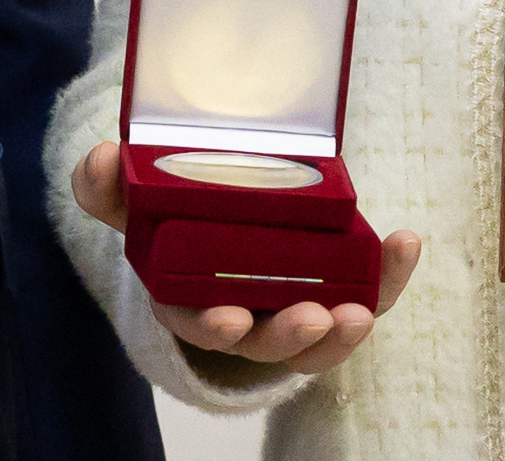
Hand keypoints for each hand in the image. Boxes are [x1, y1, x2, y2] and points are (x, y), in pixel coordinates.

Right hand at [70, 142, 423, 376]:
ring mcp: (291, 309)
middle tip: (314, 317)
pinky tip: (403, 244)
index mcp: (188, 298)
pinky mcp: (334, 292)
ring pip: (320, 339)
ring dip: (343, 332)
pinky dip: (387, 278)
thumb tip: (101, 160)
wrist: (213, 224)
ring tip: (362, 312)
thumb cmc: (172, 224)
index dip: (213, 325)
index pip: (198, 323)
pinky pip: (365, 294)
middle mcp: (243, 317)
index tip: (230, 318)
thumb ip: (108, 187)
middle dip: (291, 334)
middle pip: (268, 342)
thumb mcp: (134, 204)